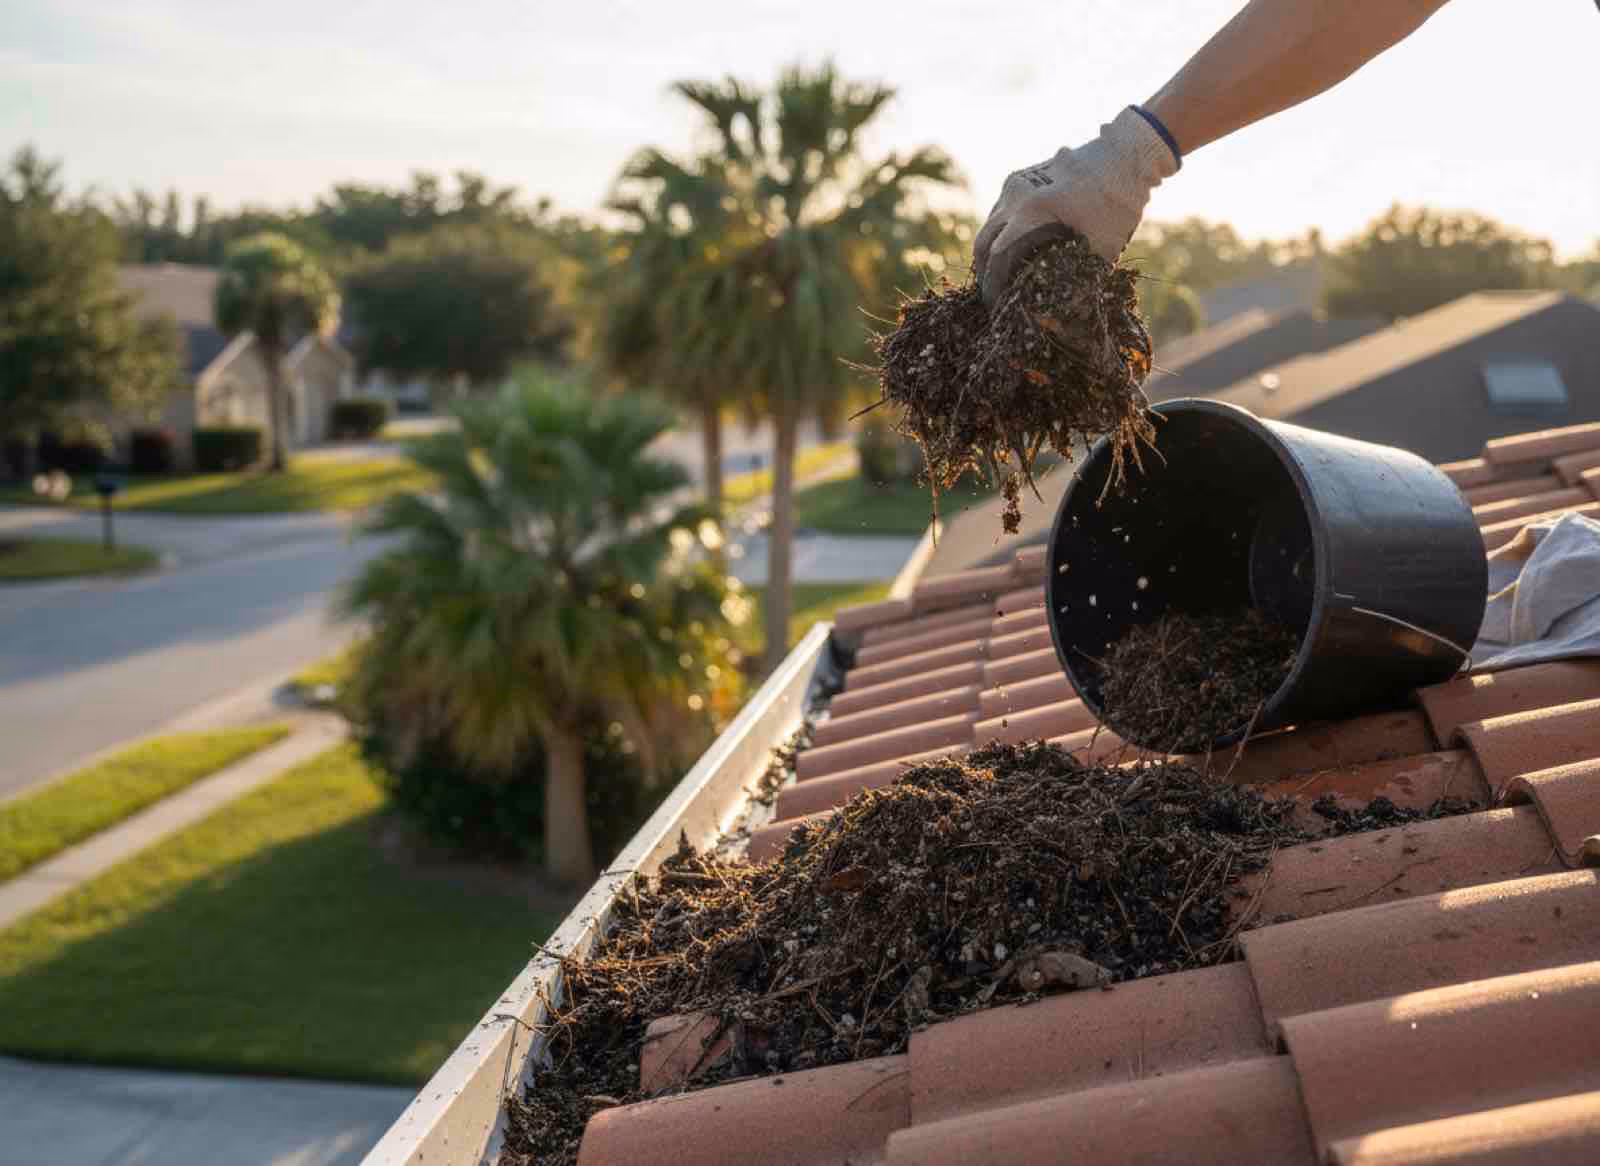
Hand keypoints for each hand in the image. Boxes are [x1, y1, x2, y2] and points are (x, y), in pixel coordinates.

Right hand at [974, 107, 1178, 305]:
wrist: (1128, 152)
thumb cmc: (1119, 199)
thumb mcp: (1104, 247)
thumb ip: (1084, 279)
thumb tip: (1069, 313)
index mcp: (1030, 211)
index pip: (997, 256)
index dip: (994, 286)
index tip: (998, 306)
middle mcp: (1016, 194)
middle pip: (984, 240)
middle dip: (985, 272)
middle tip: (992, 296)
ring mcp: (1016, 182)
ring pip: (990, 224)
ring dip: (990, 251)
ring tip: (999, 277)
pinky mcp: (1022, 176)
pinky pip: (1001, 210)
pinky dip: (1001, 232)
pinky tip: (1011, 249)